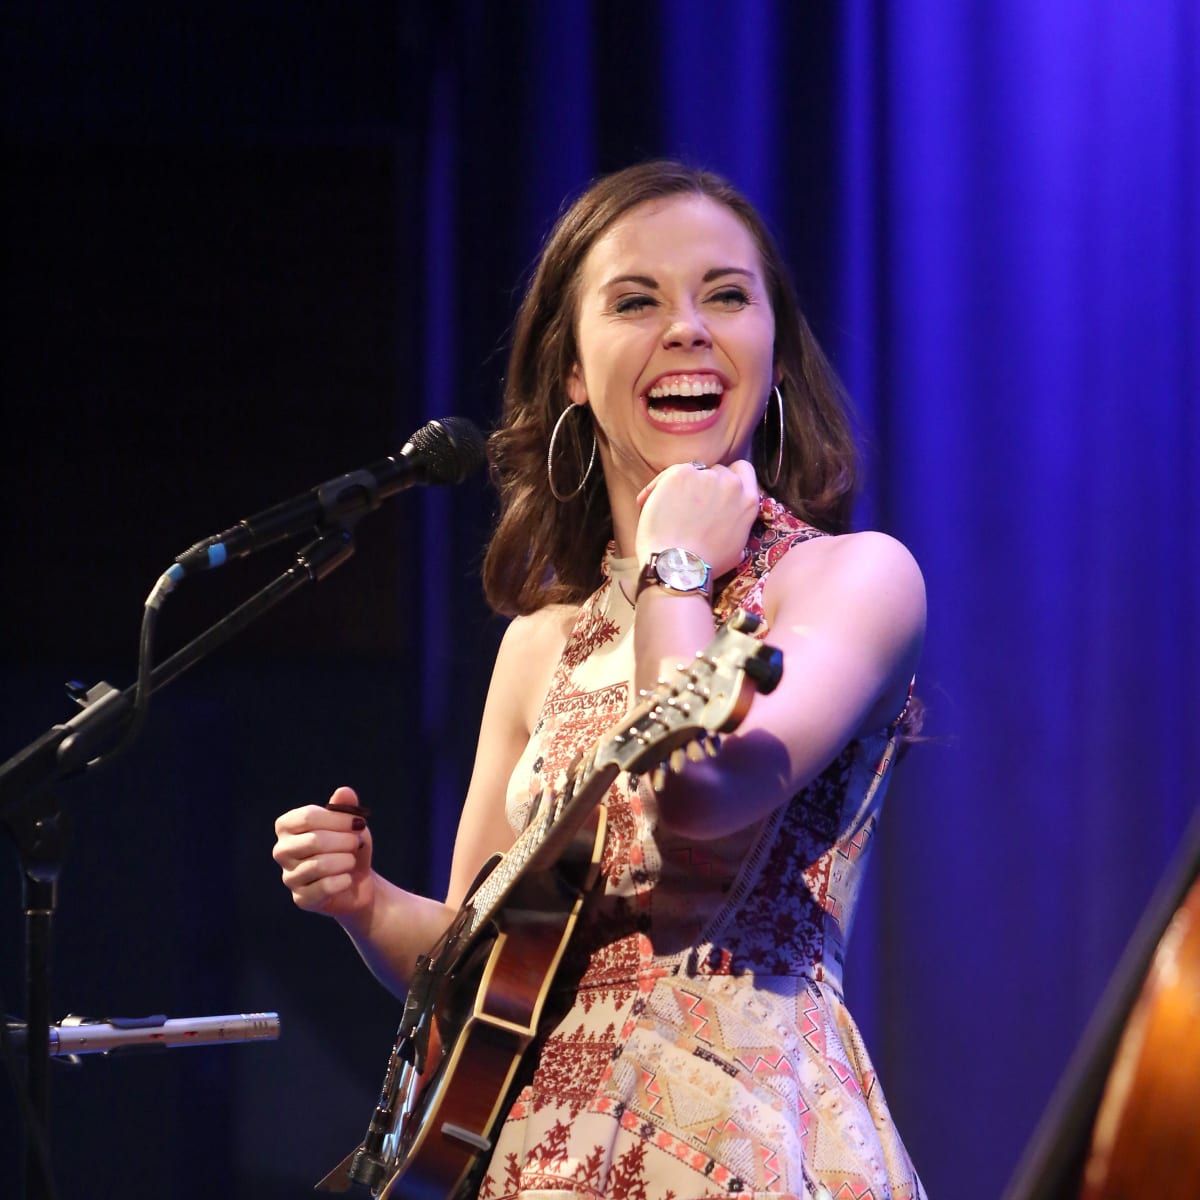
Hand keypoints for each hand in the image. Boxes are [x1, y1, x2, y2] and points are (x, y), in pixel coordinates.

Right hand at [272, 786, 374, 921]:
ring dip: (345, 860)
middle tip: (356, 842)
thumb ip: (346, 807)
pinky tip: (348, 878)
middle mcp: (282, 851)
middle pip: (313, 841)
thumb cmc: (348, 847)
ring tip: (351, 860)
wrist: (357, 881)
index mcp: (288, 827)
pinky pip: (324, 888)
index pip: (308, 817)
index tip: (358, 823)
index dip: (337, 819)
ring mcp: (289, 877)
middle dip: (343, 841)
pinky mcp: (301, 899)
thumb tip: (344, 791)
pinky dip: (343, 881)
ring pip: (318, 865)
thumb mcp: (350, 824)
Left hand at [634, 459, 759, 577]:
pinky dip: (658, 486)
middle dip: (704, 485)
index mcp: (749, 500)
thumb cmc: (706, 564)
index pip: (742, 469)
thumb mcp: (737, 550)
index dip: (729, 476)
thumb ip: (738, 528)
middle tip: (690, 504)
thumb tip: (731, 526)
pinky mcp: (681, 474)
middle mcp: (731, 484)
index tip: (716, 489)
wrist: (678, 565)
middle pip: (716, 471)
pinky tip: (648, 504)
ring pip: (693, 471)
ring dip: (683, 485)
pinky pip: (669, 474)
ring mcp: (706, 476)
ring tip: (668, 508)